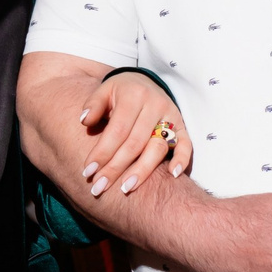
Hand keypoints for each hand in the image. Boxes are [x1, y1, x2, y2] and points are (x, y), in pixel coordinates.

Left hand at [75, 71, 195, 197]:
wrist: (144, 82)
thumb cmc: (120, 92)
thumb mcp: (104, 91)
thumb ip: (94, 105)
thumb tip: (85, 121)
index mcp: (133, 96)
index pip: (117, 130)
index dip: (102, 152)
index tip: (88, 172)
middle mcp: (155, 105)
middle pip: (135, 143)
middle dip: (116, 168)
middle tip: (99, 187)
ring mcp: (171, 117)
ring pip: (157, 148)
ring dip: (142, 171)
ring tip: (125, 188)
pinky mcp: (182, 126)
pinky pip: (186, 145)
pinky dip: (181, 160)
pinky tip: (172, 175)